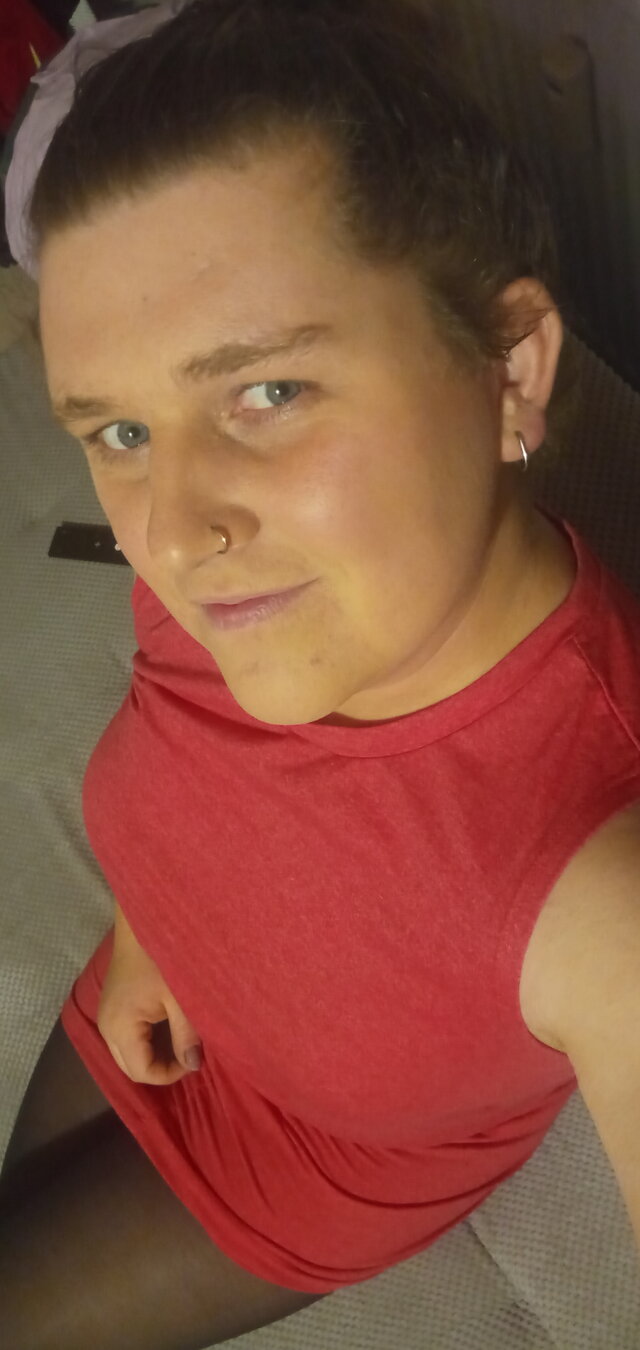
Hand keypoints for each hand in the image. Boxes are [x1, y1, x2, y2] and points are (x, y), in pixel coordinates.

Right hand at [97, 920, 202, 1085]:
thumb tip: (193, 1066)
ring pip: (129, 1053)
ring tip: (182, 1041)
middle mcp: (106, 1027)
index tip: (195, 1058)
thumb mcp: (180, 997)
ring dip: (155, 1054)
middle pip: (131, 1067)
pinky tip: (169, 1028)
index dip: (170, 1074)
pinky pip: (128, 1036)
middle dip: (161, 1068)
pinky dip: (148, 1041)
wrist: (144, 919)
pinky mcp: (113, 1005)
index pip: (141, 1072)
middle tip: (190, 1053)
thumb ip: (186, 1034)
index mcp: (120, 1028)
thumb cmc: (163, 956)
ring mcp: (107, 1015)